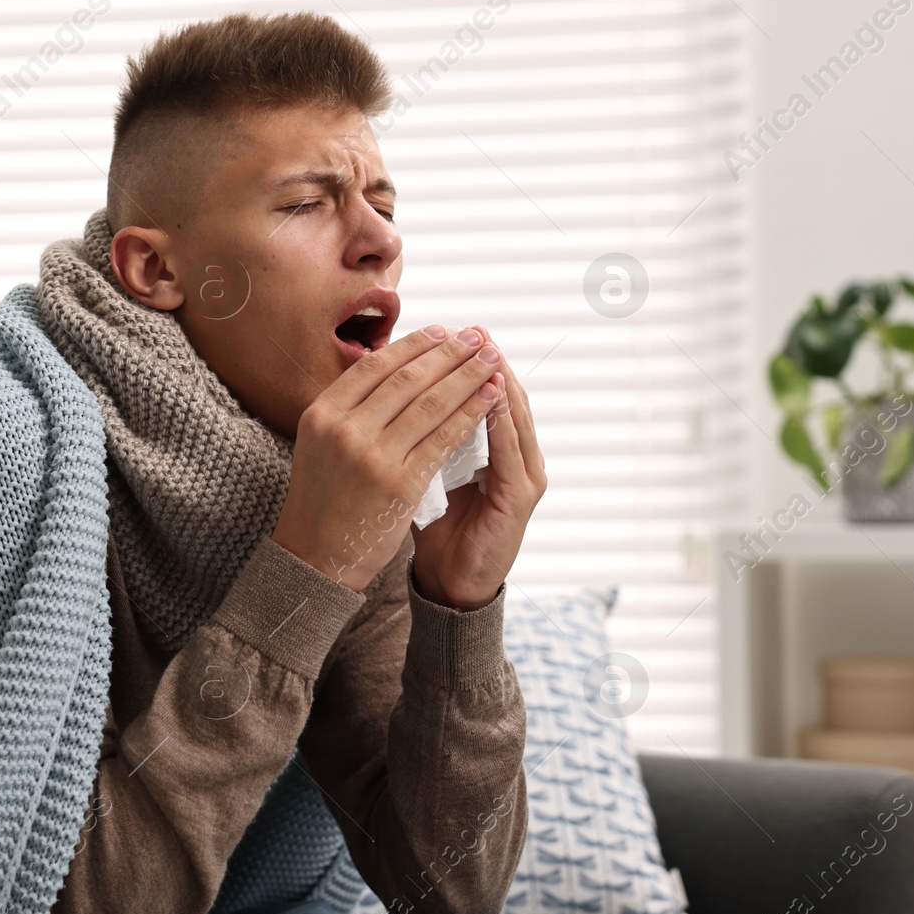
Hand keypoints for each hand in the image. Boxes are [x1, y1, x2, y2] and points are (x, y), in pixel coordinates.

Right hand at [271, 324, 503, 592]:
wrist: (315, 559)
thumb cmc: (323, 500)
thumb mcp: (320, 444)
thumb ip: (349, 409)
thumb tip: (390, 367)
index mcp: (322, 413)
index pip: (375, 366)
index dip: (413, 345)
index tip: (443, 331)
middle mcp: (345, 430)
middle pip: (407, 379)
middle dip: (450, 353)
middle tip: (478, 336)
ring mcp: (372, 457)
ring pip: (431, 403)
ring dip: (468, 376)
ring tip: (491, 359)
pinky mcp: (400, 484)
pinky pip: (444, 439)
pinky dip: (471, 413)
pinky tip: (490, 398)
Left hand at [411, 325, 545, 609]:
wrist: (452, 584)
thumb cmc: (436, 529)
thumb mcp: (426, 473)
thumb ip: (422, 438)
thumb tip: (388, 398)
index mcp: (498, 449)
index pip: (487, 393)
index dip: (469, 364)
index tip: (449, 331)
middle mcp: (519, 456)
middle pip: (507, 395)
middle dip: (485, 361)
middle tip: (471, 329)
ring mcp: (526, 475)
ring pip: (515, 415)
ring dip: (498, 381)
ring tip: (481, 350)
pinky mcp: (522, 496)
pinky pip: (511, 448)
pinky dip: (499, 419)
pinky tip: (486, 396)